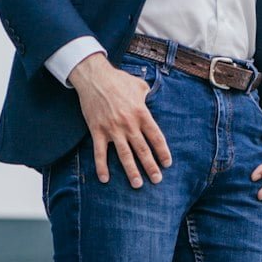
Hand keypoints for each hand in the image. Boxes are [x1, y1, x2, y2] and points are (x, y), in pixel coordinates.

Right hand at [70, 51, 171, 187]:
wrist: (94, 77)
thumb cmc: (118, 79)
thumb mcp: (138, 85)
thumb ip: (147, 95)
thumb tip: (151, 98)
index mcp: (141, 113)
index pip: (156, 137)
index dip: (162, 152)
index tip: (167, 164)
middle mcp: (129, 124)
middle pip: (142, 150)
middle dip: (151, 167)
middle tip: (157, 180)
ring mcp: (112, 129)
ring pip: (124, 155)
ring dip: (131, 171)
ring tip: (137, 184)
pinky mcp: (97, 130)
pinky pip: (100, 152)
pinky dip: (102, 166)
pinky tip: (105, 179)